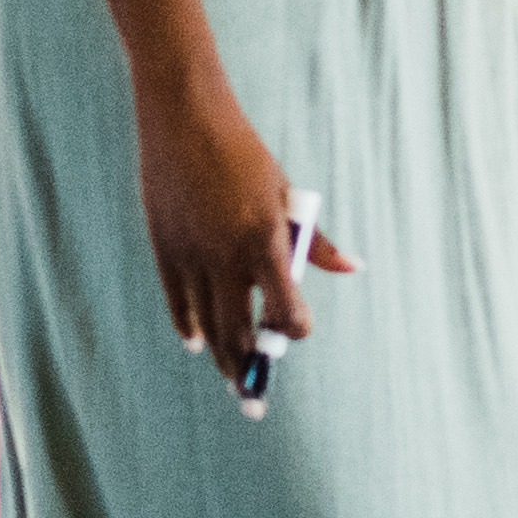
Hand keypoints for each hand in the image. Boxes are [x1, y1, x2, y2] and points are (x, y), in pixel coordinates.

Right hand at [133, 74, 356, 383]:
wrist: (185, 119)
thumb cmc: (244, 155)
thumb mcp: (285, 194)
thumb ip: (315, 241)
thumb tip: (354, 268)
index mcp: (265, 241)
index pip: (285, 310)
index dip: (292, 329)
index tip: (295, 335)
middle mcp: (227, 257)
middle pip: (239, 332)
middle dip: (249, 370)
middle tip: (254, 399)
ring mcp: (192, 256)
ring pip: (207, 325)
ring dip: (220, 357)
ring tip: (230, 378)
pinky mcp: (164, 249)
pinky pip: (178, 301)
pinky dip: (188, 326)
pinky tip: (196, 343)